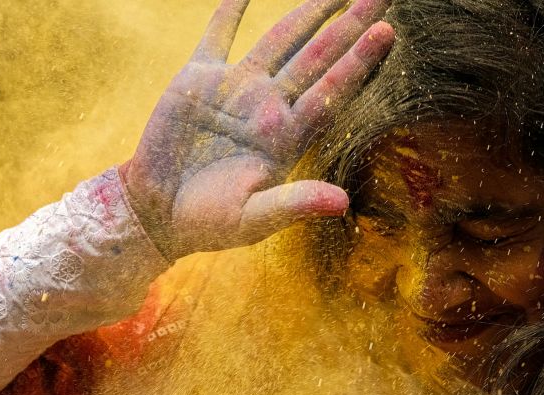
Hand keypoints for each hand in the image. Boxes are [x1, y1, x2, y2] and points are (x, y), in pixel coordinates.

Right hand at [121, 0, 394, 260]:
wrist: (157, 212)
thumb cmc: (208, 223)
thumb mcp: (252, 219)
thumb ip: (294, 203)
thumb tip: (343, 203)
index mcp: (286, 137)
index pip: (331, 91)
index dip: (359, 62)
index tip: (386, 31)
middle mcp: (269, 107)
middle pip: (318, 56)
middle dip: (349, 24)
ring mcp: (236, 89)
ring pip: (281, 39)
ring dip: (309, 11)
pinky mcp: (199, 80)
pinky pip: (219, 35)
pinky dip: (231, 10)